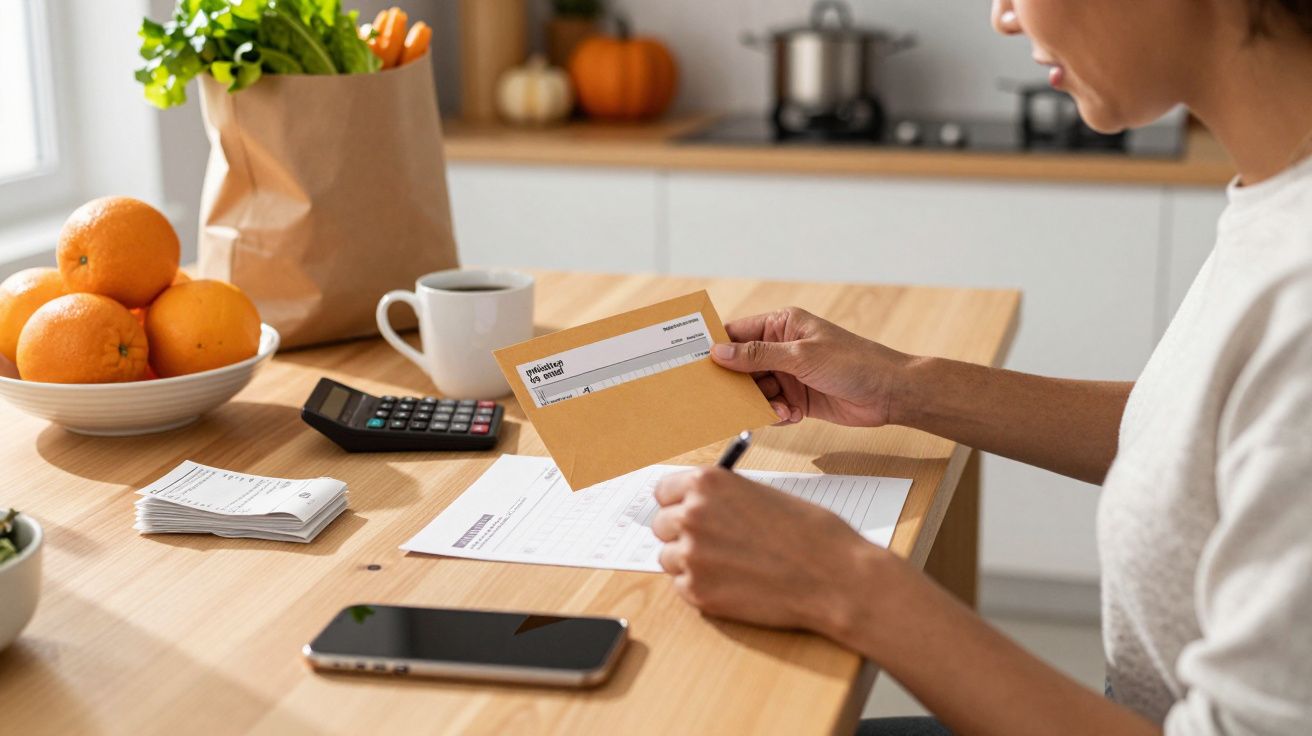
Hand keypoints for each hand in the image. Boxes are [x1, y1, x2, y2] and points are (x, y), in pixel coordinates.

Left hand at [651, 467, 881, 635]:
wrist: (834, 577)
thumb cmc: (811, 534)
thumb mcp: (763, 495)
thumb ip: (724, 498)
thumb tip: (700, 506)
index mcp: (707, 483)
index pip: (663, 490)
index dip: (677, 502)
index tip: (684, 510)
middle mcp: (691, 515)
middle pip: (661, 524)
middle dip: (682, 533)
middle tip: (710, 543)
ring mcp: (691, 556)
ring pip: (669, 557)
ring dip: (691, 562)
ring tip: (729, 565)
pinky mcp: (697, 592)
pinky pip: (683, 587)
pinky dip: (702, 587)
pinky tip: (734, 584)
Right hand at [713, 307, 911, 426]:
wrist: (890, 393)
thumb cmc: (855, 363)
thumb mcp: (801, 356)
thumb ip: (758, 356)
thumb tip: (720, 353)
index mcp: (781, 324)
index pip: (737, 333)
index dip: (716, 348)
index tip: (696, 364)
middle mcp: (782, 348)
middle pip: (741, 366)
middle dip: (737, 383)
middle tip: (726, 397)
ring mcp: (789, 374)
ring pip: (755, 390)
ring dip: (760, 402)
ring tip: (777, 407)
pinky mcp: (797, 398)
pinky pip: (771, 408)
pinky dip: (775, 414)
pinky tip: (791, 414)